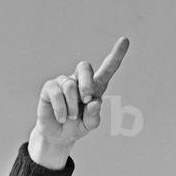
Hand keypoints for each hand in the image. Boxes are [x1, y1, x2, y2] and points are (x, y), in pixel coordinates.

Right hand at [28, 37, 129, 164]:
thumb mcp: (90, 124)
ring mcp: (63, 82)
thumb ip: (95, 115)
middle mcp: (79, 80)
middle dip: (87, 84)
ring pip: (70, 86)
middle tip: (86, 99)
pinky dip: (62, 109)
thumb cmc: (78, 126)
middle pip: (85, 67)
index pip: (107, 68)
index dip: (116, 55)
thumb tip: (94, 102)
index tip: (125, 40)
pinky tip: (62, 118)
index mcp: (95, 87)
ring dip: (73, 106)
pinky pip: (57, 93)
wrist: (59, 135)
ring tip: (71, 117)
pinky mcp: (50, 87)